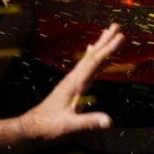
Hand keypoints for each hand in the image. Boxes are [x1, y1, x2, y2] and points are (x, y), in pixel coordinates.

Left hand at [18, 24, 123, 142]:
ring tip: (108, 32)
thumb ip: (89, 122)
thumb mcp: (70, 126)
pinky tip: (90, 48)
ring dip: (99, 45)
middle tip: (117, 26)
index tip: (121, 37)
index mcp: (75, 84)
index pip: (95, 63)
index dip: (109, 50)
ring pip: (89, 58)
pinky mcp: (71, 84)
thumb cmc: (49, 127)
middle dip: (105, 41)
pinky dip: (91, 54)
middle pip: (92, 56)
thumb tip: (110, 122)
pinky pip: (85, 65)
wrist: (32, 128)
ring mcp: (72, 80)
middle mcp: (74, 78)